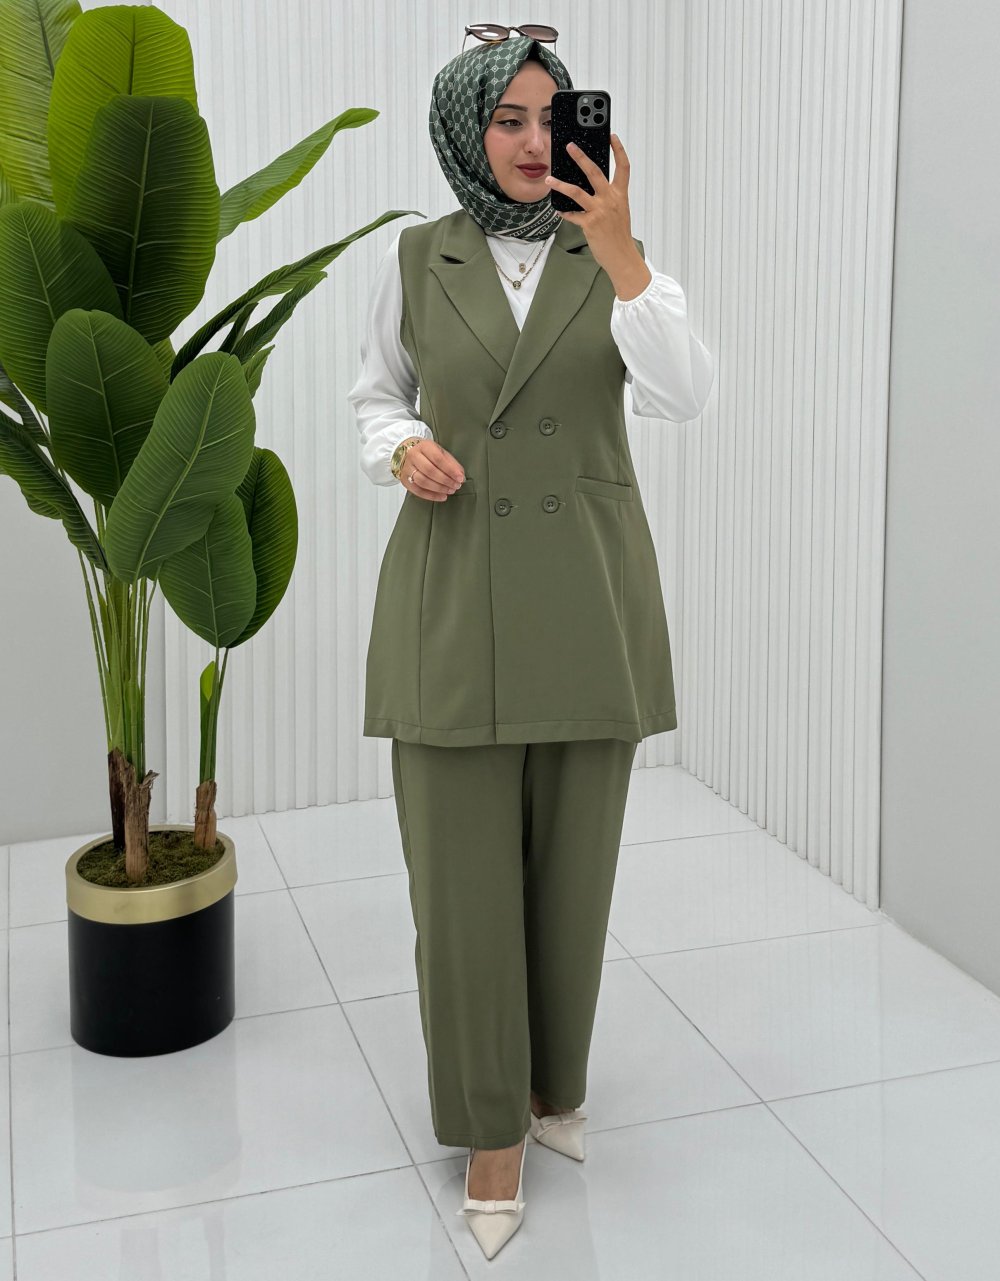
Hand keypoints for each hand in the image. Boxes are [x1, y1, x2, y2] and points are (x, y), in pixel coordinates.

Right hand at [399, 439, 465, 501]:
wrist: (407, 453)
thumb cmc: (427, 453)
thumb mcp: (441, 452)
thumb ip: (451, 463)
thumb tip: (461, 476)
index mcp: (424, 446)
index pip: (438, 459)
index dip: (450, 470)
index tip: (460, 478)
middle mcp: (413, 456)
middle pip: (430, 471)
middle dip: (445, 480)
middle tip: (456, 486)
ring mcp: (407, 468)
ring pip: (423, 482)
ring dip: (439, 489)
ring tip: (450, 491)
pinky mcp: (404, 480)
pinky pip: (417, 491)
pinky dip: (431, 496)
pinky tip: (442, 496)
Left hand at [544, 134, 634, 274]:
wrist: (622, 257)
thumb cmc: (620, 236)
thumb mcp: (619, 212)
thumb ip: (608, 198)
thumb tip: (593, 189)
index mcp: (620, 195)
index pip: (623, 167)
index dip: (619, 150)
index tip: (612, 137)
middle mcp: (610, 200)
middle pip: (594, 172)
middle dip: (581, 157)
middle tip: (570, 146)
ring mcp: (600, 211)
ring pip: (576, 191)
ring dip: (560, 184)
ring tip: (549, 178)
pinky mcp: (590, 224)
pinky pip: (572, 215)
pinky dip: (564, 213)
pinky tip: (559, 211)